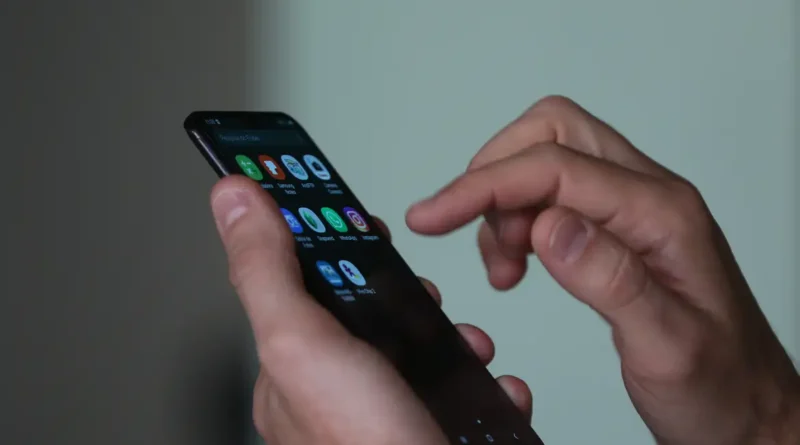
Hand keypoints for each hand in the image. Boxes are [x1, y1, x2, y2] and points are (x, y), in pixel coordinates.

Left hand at [209, 176, 532, 443]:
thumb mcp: (305, 346)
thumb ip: (268, 272)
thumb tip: (233, 198)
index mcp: (294, 363)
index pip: (295, 275)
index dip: (319, 233)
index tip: (345, 204)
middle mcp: (334, 387)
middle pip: (362, 305)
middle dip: (401, 284)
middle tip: (420, 285)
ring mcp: (382, 407)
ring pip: (414, 341)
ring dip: (449, 328)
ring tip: (467, 338)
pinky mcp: (425, 424)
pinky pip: (451, 381)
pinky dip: (476, 373)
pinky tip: (487, 378)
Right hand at [406, 96, 799, 444]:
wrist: (749, 408)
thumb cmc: (720, 387)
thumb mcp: (669, 348)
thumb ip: (611, 280)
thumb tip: (547, 225)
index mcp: (662, 216)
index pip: (555, 168)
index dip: (484, 186)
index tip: (431, 217)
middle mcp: (649, 197)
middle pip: (554, 133)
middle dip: (494, 175)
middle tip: (463, 231)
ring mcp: (634, 209)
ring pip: (549, 158)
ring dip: (504, 202)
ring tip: (503, 268)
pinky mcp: (618, 228)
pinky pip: (554, 194)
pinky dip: (517, 220)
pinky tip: (517, 265)